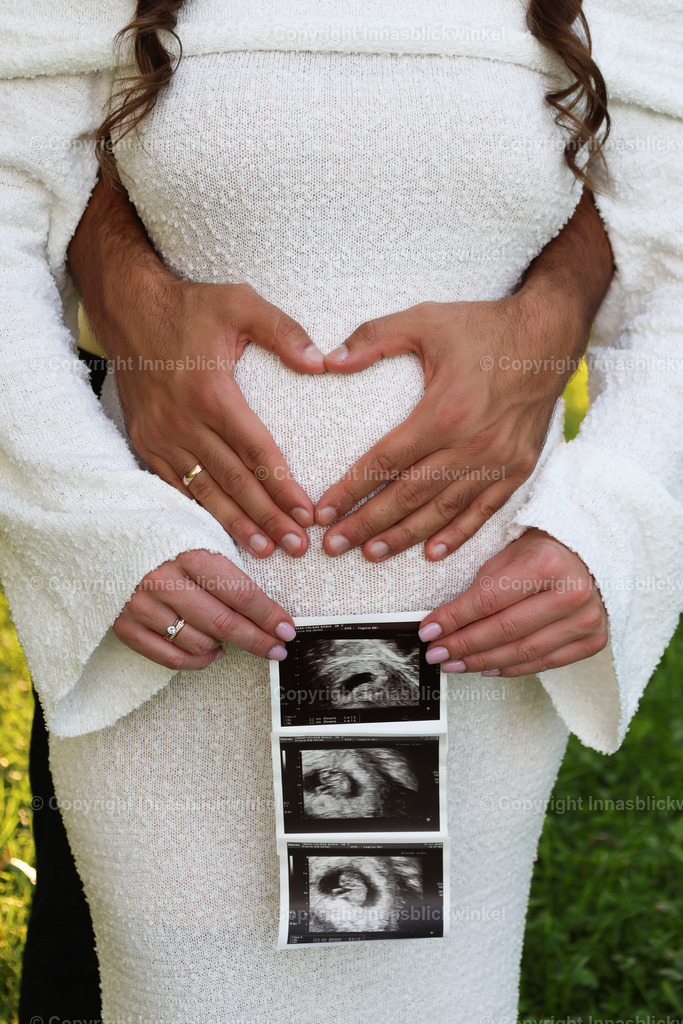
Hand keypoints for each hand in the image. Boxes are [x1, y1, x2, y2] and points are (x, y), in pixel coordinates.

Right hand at [112, 278, 323, 557]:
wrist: (128, 309)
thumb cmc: (191, 307)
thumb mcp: (241, 303)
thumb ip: (284, 331)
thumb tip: (321, 363)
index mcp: (212, 393)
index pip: (256, 451)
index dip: (282, 486)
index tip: (306, 512)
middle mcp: (184, 422)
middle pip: (234, 480)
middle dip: (267, 517)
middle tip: (296, 546)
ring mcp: (161, 436)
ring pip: (204, 491)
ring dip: (236, 524)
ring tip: (264, 552)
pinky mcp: (146, 443)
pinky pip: (176, 487)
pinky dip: (199, 512)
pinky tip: (219, 533)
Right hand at [113, 549, 296, 669]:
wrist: (98, 540)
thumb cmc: (155, 535)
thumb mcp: (193, 532)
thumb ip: (224, 563)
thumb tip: (263, 602)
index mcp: (186, 552)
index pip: (239, 593)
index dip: (269, 615)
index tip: (288, 629)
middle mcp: (162, 581)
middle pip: (224, 624)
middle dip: (258, 639)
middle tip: (278, 649)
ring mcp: (140, 607)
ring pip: (199, 643)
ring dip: (225, 647)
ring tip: (237, 640)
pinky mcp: (125, 627)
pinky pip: (170, 658)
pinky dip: (197, 660)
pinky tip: (212, 652)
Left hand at [315, 191, 613, 561]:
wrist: (548, 336)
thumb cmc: (481, 327)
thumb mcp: (424, 319)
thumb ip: (373, 337)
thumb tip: (326, 360)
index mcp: (444, 412)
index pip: (384, 462)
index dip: (350, 490)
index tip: (323, 512)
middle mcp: (471, 445)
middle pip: (407, 496)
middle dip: (366, 524)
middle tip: (333, 545)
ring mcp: (498, 462)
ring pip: (442, 511)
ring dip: (403, 536)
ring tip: (370, 553)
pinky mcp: (518, 469)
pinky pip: (482, 511)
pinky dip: (456, 535)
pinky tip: (430, 552)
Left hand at [417, 529, 607, 676]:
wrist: (593, 559)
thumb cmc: (545, 552)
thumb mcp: (510, 554)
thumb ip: (482, 587)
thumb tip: (445, 622)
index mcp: (547, 564)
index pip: (488, 600)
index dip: (454, 618)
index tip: (428, 630)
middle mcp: (571, 594)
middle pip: (504, 630)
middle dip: (463, 644)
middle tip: (435, 653)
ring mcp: (586, 620)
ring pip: (522, 652)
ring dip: (481, 662)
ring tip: (454, 664)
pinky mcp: (593, 641)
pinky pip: (544, 663)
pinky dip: (511, 668)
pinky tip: (487, 668)